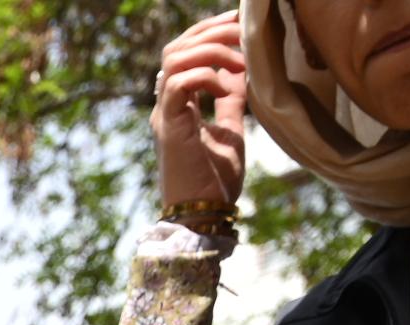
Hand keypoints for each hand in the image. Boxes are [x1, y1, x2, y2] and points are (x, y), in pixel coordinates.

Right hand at [155, 12, 247, 210]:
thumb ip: (229, 102)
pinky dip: (206, 76)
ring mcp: (164, 115)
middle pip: (176, 47)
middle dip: (212, 33)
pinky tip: (226, 85)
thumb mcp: (229, 131)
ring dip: (211, 51)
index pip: (183, 52)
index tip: (239, 23)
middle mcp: (166, 106)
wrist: (201, 216)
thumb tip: (242, 74)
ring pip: (174, 58)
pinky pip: (179, 83)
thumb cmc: (214, 181)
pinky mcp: (170, 127)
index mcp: (177, 105)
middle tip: (244, 34)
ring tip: (240, 61)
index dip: (208, 31)